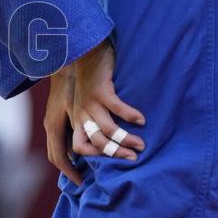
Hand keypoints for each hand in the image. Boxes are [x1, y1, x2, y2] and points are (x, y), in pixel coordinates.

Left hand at [44, 39, 145, 185]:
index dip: (93, 158)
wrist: (85, 52)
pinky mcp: (101, 90)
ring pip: (108, 130)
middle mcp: (80, 114)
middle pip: (97, 143)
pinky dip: (130, 115)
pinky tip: (141, 119)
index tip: (110, 165)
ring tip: (141, 144)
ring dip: (126, 139)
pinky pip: (116, 108)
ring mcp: (90, 103)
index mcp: (76, 120)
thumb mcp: (83, 104)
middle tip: (134, 158)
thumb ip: (91, 121)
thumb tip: (107, 142)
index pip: (78, 148)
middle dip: (116, 153)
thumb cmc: (89, 82)